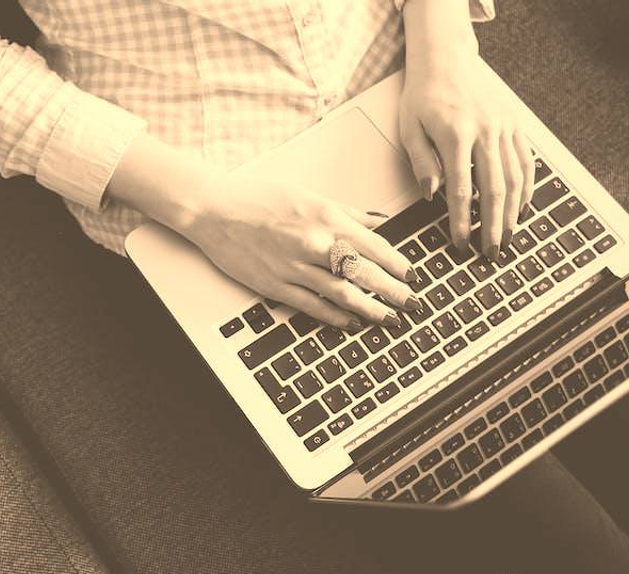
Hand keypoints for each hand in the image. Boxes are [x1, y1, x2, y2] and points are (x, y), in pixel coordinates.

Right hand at [176, 173, 418, 330]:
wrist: (215, 210)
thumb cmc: (258, 198)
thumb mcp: (308, 195)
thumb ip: (346, 211)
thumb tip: (378, 221)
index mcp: (326, 218)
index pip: (375, 246)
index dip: (398, 264)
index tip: (413, 276)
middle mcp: (315, 243)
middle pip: (365, 273)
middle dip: (394, 291)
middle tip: (413, 304)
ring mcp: (295, 267)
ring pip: (343, 294)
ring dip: (371, 309)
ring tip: (390, 319)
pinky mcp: (276, 285)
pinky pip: (313, 305)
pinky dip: (336, 316)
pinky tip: (352, 323)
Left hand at [399, 18, 534, 259]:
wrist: (447, 59)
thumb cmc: (423, 95)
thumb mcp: (409, 127)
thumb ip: (421, 162)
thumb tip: (432, 195)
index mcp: (456, 135)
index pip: (461, 189)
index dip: (462, 221)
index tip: (460, 243)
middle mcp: (486, 132)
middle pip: (495, 189)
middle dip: (494, 226)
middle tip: (492, 253)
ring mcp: (505, 128)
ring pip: (516, 178)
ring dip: (514, 212)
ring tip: (508, 238)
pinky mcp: (514, 125)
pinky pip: (526, 161)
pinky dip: (527, 187)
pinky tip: (522, 208)